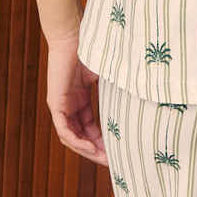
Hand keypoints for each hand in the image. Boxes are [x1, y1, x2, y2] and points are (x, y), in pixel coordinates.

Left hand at [45, 26, 108, 165]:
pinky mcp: (55, 104)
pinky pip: (64, 130)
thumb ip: (115, 88)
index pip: (90, 128)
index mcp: (79, 100)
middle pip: (82, 137)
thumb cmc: (89, 49)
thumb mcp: (105, 75)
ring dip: (87, 150)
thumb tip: (141, 95)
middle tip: (113, 162)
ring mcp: (61, 106)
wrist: (73, 35)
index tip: (117, 151)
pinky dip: (77, 141)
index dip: (103, 141)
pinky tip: (89, 147)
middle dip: (97, 151)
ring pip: (72, 138)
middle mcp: (69, 107)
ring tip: (104, 158)